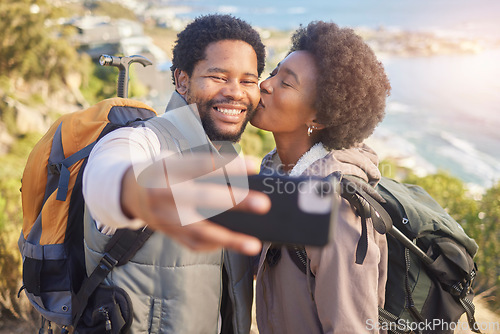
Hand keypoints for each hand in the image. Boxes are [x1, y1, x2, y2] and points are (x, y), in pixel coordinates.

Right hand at [120, 153, 270, 254]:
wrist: (128, 192)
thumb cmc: (163, 172)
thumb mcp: (176, 161)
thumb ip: (203, 168)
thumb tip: (241, 180)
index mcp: (168, 169)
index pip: (202, 165)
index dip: (229, 166)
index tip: (255, 166)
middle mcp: (165, 193)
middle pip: (203, 198)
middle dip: (234, 202)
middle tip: (263, 204)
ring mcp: (164, 217)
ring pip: (199, 230)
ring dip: (229, 239)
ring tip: (254, 244)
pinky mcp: (167, 233)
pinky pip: (193, 243)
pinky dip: (215, 244)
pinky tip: (233, 242)